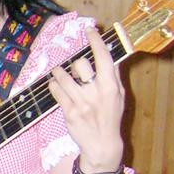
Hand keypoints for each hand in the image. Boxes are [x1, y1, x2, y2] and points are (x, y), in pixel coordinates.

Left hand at [49, 26, 124, 170]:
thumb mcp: (120, 96)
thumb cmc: (111, 116)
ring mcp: (81, 102)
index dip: (96, 40)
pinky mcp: (69, 111)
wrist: (102, 144)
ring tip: (59, 74)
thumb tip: (108, 53)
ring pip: (63, 76)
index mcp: (111, 86)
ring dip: (58, 72)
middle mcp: (96, 92)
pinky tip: (55, 86)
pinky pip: (55, 90)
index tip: (90, 29)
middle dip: (75, 64)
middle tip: (74, 70)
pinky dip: (53, 85)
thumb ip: (113, 75)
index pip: (103, 57)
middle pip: (80, 64)